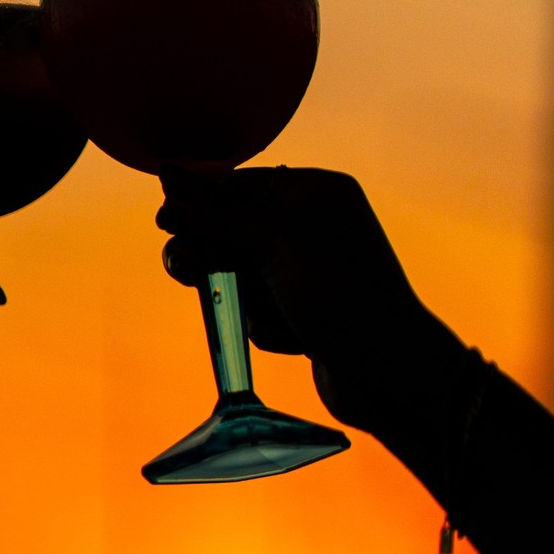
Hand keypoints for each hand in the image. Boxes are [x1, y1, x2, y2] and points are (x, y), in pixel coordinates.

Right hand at [157, 166, 465, 451]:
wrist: (388, 369)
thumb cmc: (339, 290)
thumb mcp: (276, 238)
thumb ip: (219, 215)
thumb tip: (169, 184)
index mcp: (316, 194)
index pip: (242, 186)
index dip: (200, 201)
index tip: (165, 219)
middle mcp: (313, 229)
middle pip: (233, 231)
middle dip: (208, 251)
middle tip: (184, 267)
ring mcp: (309, 276)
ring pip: (242, 278)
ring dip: (242, 297)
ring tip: (262, 314)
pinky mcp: (304, 318)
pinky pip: (261, 315)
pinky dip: (268, 327)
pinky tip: (297, 341)